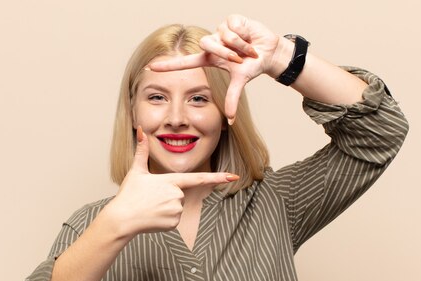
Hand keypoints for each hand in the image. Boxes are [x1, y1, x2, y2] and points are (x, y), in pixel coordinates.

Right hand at [107, 126, 238, 235]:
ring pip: (178, 206)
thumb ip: (142, 151)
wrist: (122, 219)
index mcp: (170, 180)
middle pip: (181, 193)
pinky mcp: (174, 223)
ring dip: (166, 207)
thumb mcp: (136, 171)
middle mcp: (177, 195)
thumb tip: (139, 130)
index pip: (199, 178)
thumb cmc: (129, 195)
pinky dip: (165, 219)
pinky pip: (174, 219)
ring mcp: (176, 210)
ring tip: (151, 208)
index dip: (218, 177)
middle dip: (168, 195)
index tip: (233, 176)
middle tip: (151, 198)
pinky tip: (153, 217)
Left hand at [148, 15, 280, 122]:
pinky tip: (249, 36)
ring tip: (248, 49)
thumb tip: (231, 121)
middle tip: (240, 58)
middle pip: (207, 45)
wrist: (270, 52)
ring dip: (239, 45)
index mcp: (210, 59)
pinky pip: (233, 27)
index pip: (185, 62)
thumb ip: (232, 99)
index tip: (151, 68)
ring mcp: (220, 30)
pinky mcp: (231, 20)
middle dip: (226, 53)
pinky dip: (245, 35)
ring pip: (223, 36)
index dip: (168, 66)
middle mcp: (212, 43)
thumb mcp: (240, 81)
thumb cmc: (252, 66)